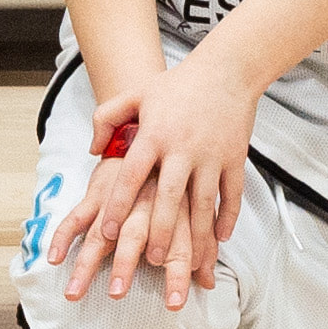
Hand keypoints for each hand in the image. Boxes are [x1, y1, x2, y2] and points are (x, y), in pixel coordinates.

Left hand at [54, 50, 253, 304]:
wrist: (227, 69)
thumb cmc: (178, 84)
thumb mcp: (136, 94)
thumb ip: (107, 118)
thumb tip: (93, 151)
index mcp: (155, 134)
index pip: (132, 175)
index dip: (118, 205)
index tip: (107, 232)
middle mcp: (183, 147)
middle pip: (169, 198)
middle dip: (159, 231)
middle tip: (148, 259)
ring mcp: (211, 154)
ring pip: (203, 203)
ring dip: (194, 234)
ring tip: (183, 259)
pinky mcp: (234, 157)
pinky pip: (232, 194)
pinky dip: (228, 218)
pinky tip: (220, 237)